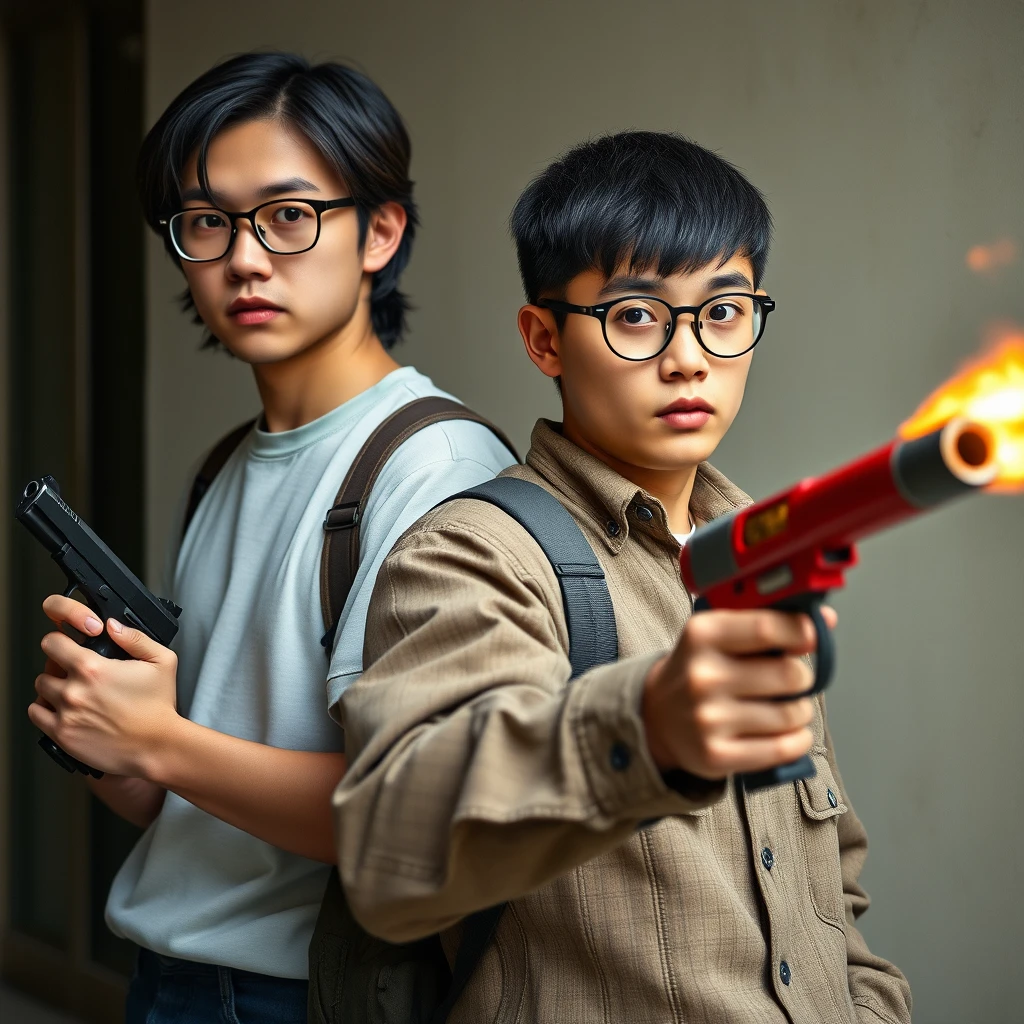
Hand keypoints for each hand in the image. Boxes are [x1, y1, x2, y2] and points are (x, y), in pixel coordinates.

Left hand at [28, 594, 180, 777]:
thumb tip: (112, 625)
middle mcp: (74, 690)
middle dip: (58, 666)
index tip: (67, 644)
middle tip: (75, 671)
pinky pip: (36, 714)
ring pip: (40, 689)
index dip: (60, 640)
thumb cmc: (159, 707)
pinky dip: (44, 709)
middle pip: (45, 668)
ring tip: (71, 691)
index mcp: (93, 668)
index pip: (53, 642)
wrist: (156, 746)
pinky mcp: (62, 734)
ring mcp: (65, 714)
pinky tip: (63, 708)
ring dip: (52, 687)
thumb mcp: (162, 661)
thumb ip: (135, 638)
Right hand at [642, 606, 836, 779]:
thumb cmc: (700, 669)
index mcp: (702, 635)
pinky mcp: (715, 755)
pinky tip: (787, 733)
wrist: (656, 716)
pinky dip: (797, 740)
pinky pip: (784, 748)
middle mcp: (702, 676)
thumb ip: (766, 623)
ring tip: (782, 707)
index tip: (812, 635)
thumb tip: (825, 619)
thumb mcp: (718, 635)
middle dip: (800, 678)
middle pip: (790, 675)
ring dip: (799, 711)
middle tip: (788, 679)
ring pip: (791, 714)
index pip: (767, 628)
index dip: (802, 631)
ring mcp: (708, 718)